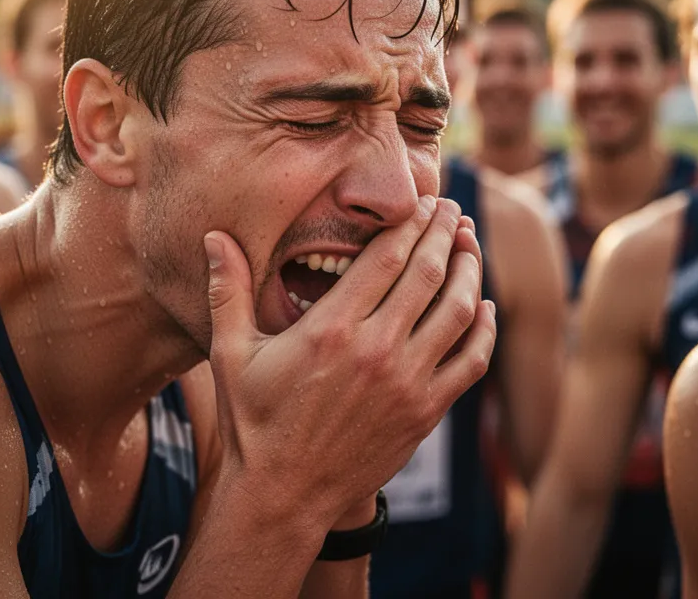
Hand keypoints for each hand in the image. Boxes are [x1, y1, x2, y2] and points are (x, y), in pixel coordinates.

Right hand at [204, 196, 496, 527]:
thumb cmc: (253, 422)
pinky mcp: (424, 413)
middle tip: (451, 208)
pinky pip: (470, 362)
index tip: (421, 201)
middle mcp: (375, 350)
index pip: (386, 257)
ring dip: (470, 271)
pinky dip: (484, 330)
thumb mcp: (230, 354)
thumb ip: (228, 290)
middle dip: (444, 232)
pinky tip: (484, 308)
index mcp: (330, 329)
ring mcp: (406, 383)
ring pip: (457, 311)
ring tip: (470, 245)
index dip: (410, 222)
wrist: (282, 497)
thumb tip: (213, 236)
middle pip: (427, 273)